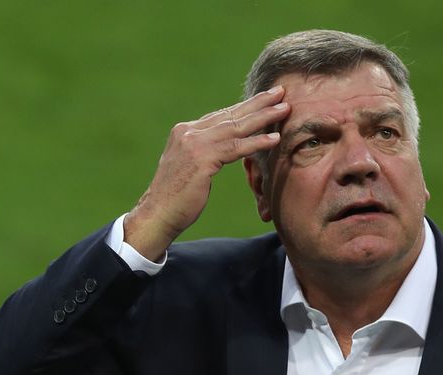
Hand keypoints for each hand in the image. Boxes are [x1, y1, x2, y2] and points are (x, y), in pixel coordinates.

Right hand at [124, 86, 289, 260]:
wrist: (157, 214)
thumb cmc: (177, 197)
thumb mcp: (190, 167)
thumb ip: (205, 153)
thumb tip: (224, 149)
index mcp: (184, 131)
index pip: (221, 115)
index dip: (245, 106)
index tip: (265, 98)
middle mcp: (188, 132)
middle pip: (230, 114)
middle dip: (258, 102)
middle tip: (280, 92)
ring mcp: (193, 144)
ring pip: (236, 127)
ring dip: (263, 117)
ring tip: (285, 109)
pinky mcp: (201, 159)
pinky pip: (236, 148)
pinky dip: (257, 142)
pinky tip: (274, 138)